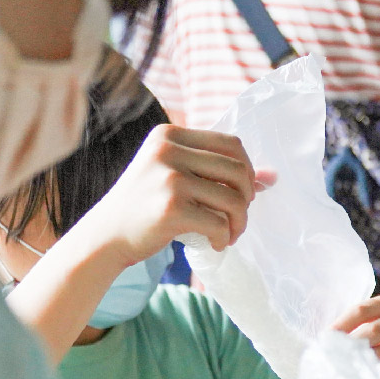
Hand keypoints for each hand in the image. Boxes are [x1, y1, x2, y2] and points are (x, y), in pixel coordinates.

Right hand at [73, 125, 262, 269]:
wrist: (106, 234)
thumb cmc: (147, 204)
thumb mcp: (177, 176)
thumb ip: (219, 172)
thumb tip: (273, 177)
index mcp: (170, 134)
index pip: (232, 144)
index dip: (247, 171)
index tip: (240, 193)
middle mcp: (168, 150)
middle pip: (239, 171)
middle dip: (247, 200)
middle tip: (237, 219)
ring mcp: (168, 178)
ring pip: (234, 199)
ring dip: (239, 223)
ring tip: (228, 234)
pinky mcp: (171, 208)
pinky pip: (219, 223)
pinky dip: (223, 238)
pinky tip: (214, 244)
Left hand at [333, 293, 379, 378]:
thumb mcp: (369, 330)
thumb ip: (353, 328)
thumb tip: (326, 339)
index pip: (362, 310)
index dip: (342, 324)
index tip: (325, 338)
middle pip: (374, 329)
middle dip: (351, 345)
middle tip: (334, 356)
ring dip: (364, 362)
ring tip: (348, 369)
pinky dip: (379, 374)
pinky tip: (368, 378)